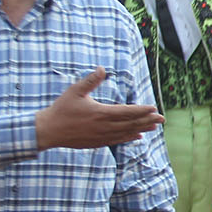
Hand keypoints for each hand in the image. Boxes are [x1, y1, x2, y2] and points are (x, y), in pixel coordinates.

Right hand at [35, 68, 164, 149]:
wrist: (48, 131)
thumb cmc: (61, 109)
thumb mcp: (75, 91)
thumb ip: (91, 81)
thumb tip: (102, 68)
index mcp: (101, 113)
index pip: (127, 112)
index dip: (142, 110)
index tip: (154, 108)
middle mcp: (104, 126)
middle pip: (131, 123)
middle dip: (148, 120)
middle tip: (162, 118)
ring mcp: (101, 136)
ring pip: (126, 133)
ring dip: (141, 129)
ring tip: (155, 127)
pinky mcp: (97, 142)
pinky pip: (117, 140)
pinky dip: (129, 138)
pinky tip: (138, 136)